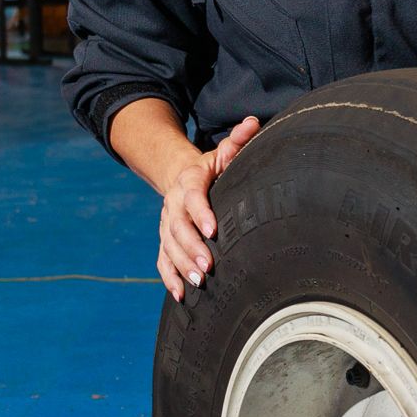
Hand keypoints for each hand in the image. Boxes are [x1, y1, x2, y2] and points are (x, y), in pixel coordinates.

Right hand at [158, 115, 260, 299]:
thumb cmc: (213, 168)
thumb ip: (237, 140)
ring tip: (199, 283)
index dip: (200, 214)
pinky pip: (163, 260)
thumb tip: (253, 122)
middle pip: (177, 228)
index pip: (192, 197)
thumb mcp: (223, 152)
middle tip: (209, 267)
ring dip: (182, 266)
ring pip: (169, 247)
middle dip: (191, 248)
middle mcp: (173, 204)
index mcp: (189, 181)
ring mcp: (167, 224)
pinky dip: (169, 278)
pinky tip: (181, 294)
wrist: (182, 178)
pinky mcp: (165, 241)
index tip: (212, 230)